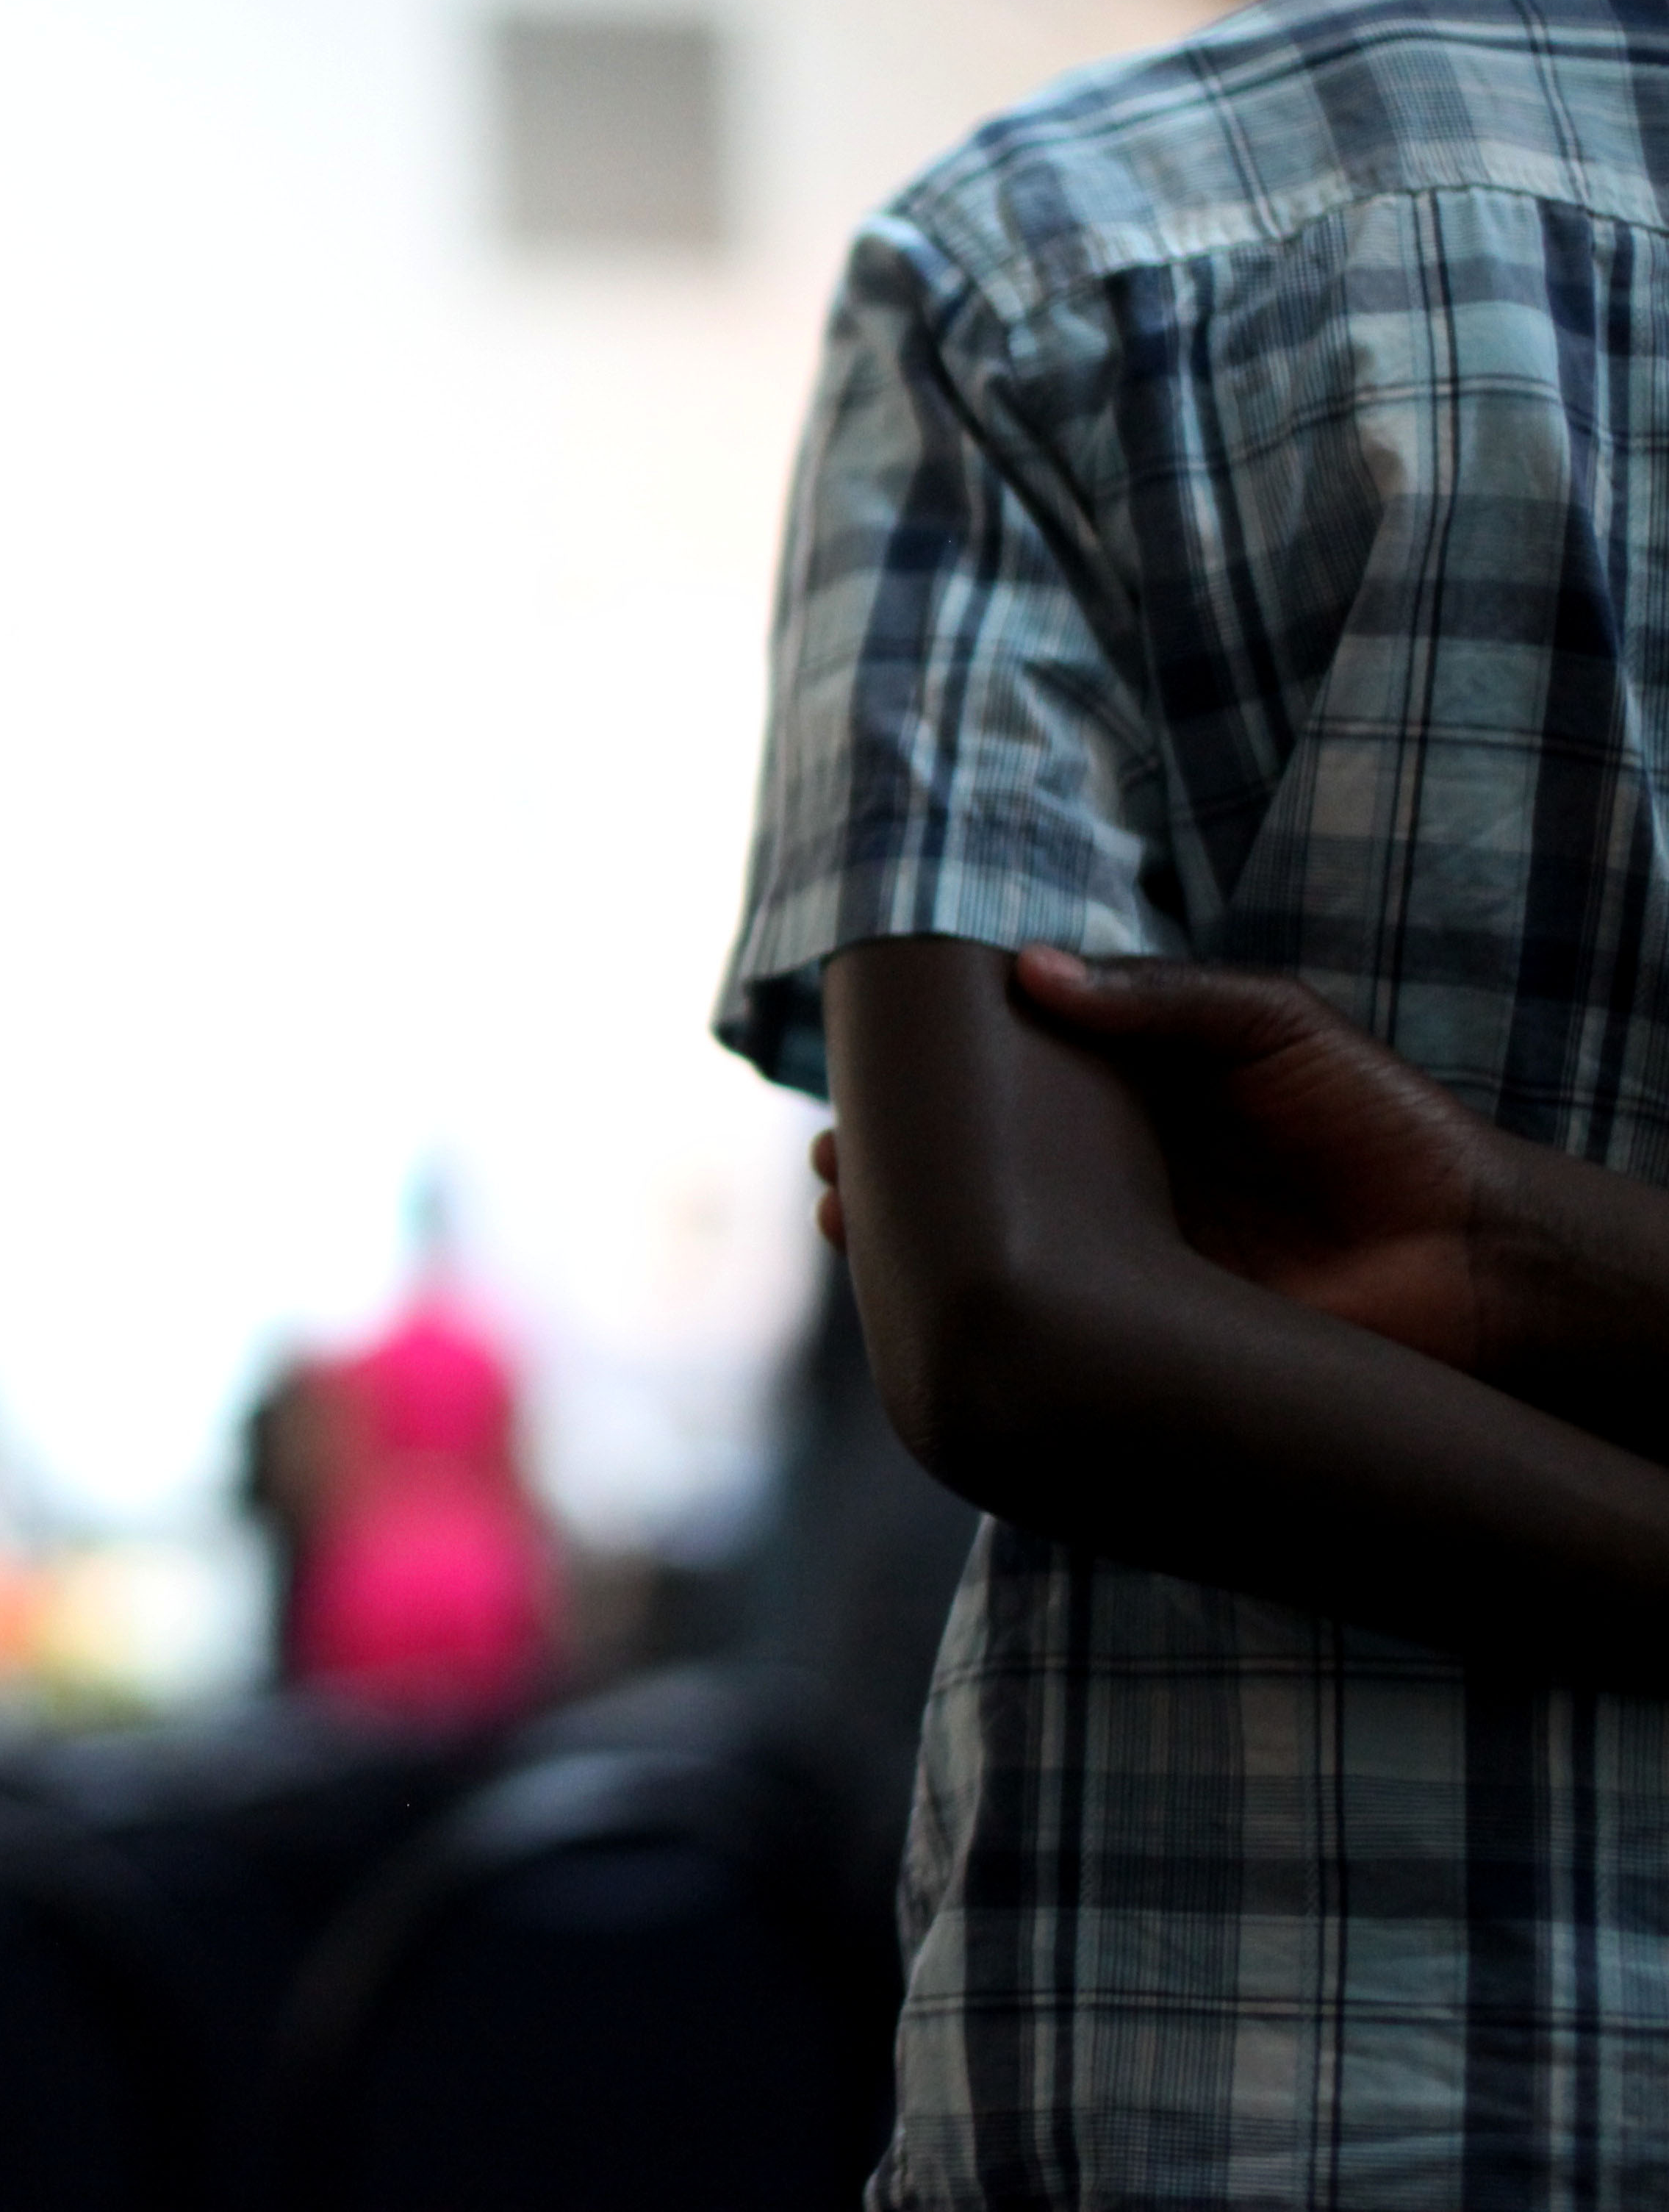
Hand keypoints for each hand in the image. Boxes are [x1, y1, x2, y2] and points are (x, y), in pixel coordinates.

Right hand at [903, 946, 1498, 1371]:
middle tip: (831, 1163)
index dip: (932, 1082)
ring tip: (848, 1228)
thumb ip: (1161, 999)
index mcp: (1129, 1103)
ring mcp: (1117, 1265)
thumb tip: (1028, 972)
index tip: (860, 1073)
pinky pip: (1041, 1329)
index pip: (1004, 1086)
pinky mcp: (1137, 1338)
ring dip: (915, 1246)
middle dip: (894, 1171)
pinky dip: (981, 1318)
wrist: (1477, 1263)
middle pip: (975, 1175)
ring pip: (989, 1254)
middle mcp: (1108, 1184)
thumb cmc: (1383, 1126)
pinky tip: (926, 1311)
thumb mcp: (1276, 1026)